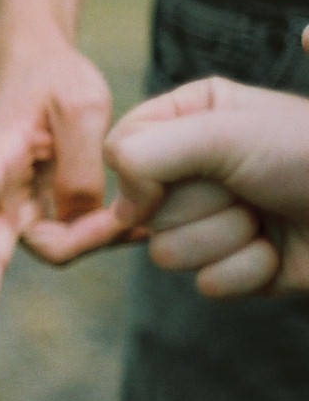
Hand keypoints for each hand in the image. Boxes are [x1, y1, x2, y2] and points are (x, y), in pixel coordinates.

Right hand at [0, 36, 124, 360]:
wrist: (41, 69)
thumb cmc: (55, 81)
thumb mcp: (83, 107)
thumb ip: (81, 168)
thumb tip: (76, 224)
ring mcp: (16, 210)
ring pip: (51, 248)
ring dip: (94, 239)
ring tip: (139, 212)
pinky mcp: (41, 216)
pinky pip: (74, 239)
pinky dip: (105, 234)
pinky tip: (135, 226)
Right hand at [106, 76, 308, 295]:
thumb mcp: (224, 133)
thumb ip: (144, 153)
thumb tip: (121, 208)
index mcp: (190, 117)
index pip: (119, 150)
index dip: (147, 170)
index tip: (202, 166)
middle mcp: (195, 166)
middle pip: (139, 209)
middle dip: (201, 206)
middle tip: (250, 189)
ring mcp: (213, 217)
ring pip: (167, 253)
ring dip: (228, 239)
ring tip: (269, 218)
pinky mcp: (233, 264)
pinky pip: (206, 284)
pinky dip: (250, 270)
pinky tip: (281, 250)